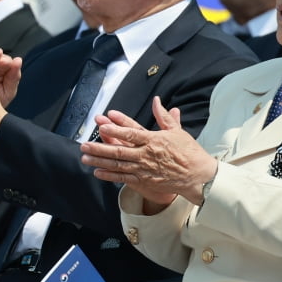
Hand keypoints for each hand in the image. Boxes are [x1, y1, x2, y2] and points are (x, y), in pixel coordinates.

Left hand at [80, 99, 217, 209]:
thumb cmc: (188, 152)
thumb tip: (156, 101)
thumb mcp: (177, 131)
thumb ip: (164, 116)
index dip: (116, 128)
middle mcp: (146, 155)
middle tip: (84, 144)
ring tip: (85, 157)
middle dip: (99, 147)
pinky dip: (110, 175)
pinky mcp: (144, 180)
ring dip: (100, 161)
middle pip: (119, 150)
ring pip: (117, 164)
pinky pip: (123, 178)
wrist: (197, 176)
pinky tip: (97, 171)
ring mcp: (144, 169)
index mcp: (154, 140)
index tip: (103, 123)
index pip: (131, 133)